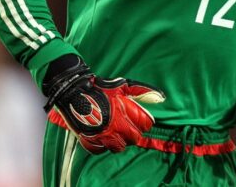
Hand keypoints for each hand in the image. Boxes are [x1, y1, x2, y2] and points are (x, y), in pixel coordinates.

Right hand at [43, 57, 165, 152]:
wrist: (74, 93)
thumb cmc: (101, 88)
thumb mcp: (123, 85)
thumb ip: (142, 91)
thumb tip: (161, 97)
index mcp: (124, 112)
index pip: (144, 125)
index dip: (144, 123)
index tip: (140, 120)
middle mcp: (114, 126)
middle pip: (134, 139)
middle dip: (134, 133)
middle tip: (128, 127)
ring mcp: (102, 135)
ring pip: (119, 148)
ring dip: (120, 141)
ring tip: (117, 133)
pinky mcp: (89, 141)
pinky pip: (101, 150)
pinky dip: (103, 145)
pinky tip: (103, 136)